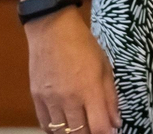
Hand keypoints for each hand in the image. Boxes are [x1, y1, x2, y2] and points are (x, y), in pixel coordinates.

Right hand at [25, 6, 119, 133]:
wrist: (52, 30)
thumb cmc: (83, 45)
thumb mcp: (105, 66)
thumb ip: (110, 97)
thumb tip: (116, 123)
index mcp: (89, 89)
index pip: (99, 127)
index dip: (106, 133)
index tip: (110, 131)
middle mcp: (69, 99)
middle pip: (80, 133)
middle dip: (91, 133)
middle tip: (96, 127)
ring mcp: (50, 100)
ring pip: (62, 132)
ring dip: (74, 133)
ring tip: (81, 126)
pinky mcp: (36, 98)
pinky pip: (45, 124)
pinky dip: (56, 129)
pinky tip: (64, 125)